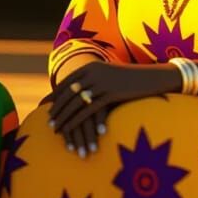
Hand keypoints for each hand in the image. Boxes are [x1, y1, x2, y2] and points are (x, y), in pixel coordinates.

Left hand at [41, 62, 173, 157]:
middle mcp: (93, 72)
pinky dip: (77, 121)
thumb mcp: (109, 76)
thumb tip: (81, 92)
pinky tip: (71, 130)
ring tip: (56, 130)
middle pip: (68, 93)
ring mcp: (101, 83)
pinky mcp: (109, 94)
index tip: (46, 106)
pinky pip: (88, 110)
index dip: (55, 95)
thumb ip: (94, 81)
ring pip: (76, 103)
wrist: (151, 77)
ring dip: (64, 117)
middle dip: (57, 109)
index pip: (67, 82)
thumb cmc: (130, 80)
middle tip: (48, 122)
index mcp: (91, 66)